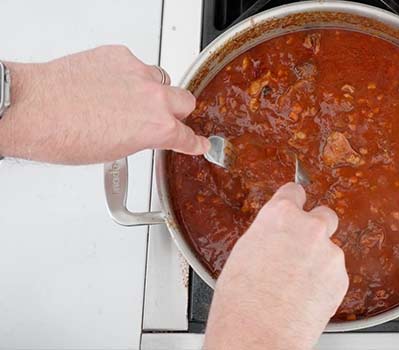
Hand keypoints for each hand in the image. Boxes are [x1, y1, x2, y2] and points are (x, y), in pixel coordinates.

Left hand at [0, 45, 208, 163]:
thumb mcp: (112, 152)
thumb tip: (140, 134)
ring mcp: (138, 73)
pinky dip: (126, 74)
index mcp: (158, 128)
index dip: (195, 143)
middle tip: (160, 117)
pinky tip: (107, 84)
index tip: (200, 143)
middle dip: (178, 111)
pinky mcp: (118, 55)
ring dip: (152, 90)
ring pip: (161, 79)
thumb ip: (139, 139)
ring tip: (127, 99)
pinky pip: (134, 64)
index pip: (189, 137)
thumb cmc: (64, 135)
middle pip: (186, 101)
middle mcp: (154, 99)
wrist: (33, 108)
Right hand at [204, 183, 348, 349]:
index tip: (295, 206)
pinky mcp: (341, 278)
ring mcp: (328, 253)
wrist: (257, 334)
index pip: (295, 191)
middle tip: (301, 248)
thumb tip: (274, 236)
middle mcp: (309, 228)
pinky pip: (335, 275)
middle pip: (324, 215)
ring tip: (296, 286)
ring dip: (319, 262)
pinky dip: (325, 284)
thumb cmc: (241, 301)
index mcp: (279, 215)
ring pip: (330, 250)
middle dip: (315, 229)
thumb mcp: (244, 252)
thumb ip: (268, 235)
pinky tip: (305, 298)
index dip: (294, 202)